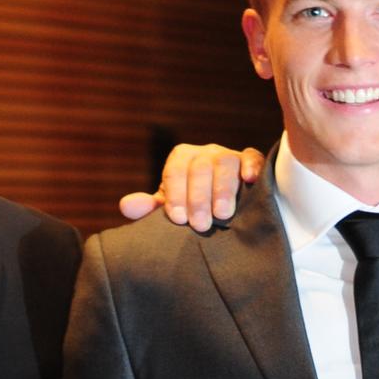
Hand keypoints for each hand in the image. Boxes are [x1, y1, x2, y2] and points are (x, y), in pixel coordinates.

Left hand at [118, 144, 264, 230]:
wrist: (222, 208)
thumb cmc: (191, 208)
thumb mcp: (171, 208)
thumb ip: (149, 208)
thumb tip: (126, 206)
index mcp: (181, 159)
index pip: (175, 171)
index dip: (175, 194)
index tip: (178, 219)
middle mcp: (204, 153)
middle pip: (200, 168)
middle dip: (199, 198)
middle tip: (200, 225)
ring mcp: (228, 155)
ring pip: (225, 163)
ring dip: (223, 189)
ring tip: (223, 214)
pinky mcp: (250, 161)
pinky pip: (252, 157)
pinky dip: (252, 166)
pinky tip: (250, 181)